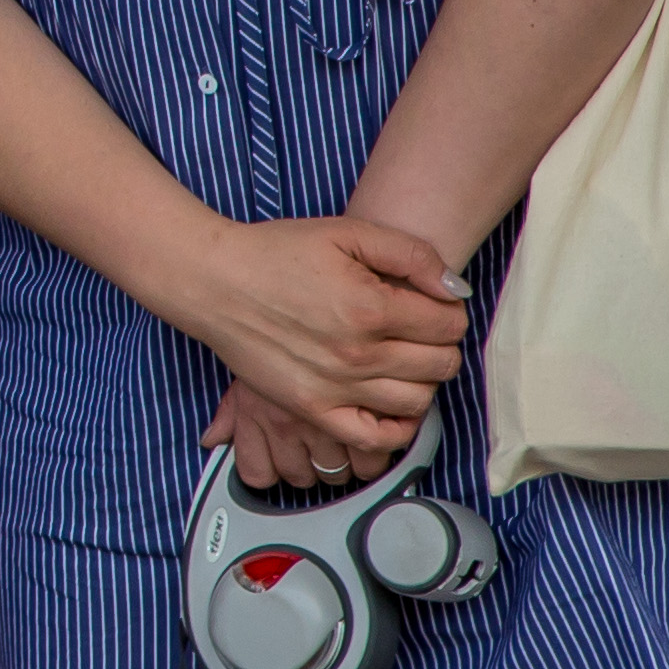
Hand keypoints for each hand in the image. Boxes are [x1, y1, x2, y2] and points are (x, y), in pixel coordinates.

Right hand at [165, 214, 468, 476]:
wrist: (213, 279)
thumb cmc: (276, 251)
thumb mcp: (346, 231)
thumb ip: (411, 254)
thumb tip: (456, 292)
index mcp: (370, 306)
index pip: (448, 323)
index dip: (447, 310)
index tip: (429, 303)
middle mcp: (358, 352)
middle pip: (441, 363)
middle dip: (439, 343)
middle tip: (416, 328)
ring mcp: (335, 386)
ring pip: (418, 400)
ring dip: (422, 380)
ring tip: (401, 359)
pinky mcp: (312, 408)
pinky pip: (375, 437)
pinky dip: (397, 427)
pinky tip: (391, 402)